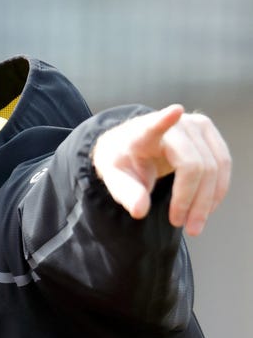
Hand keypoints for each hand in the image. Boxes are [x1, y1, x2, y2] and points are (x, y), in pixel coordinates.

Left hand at [91, 104, 230, 235]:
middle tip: (181, 225)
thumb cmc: (122, 160)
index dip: (164, 120)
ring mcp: (196, 125)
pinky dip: (216, 190)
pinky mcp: (209, 132)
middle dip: (192, 200)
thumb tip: (140, 211)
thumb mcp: (114, 178)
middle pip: (195, 165)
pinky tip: (205, 208)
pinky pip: (223, 164)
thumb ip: (126, 194)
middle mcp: (175, 124)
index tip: (175, 112)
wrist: (131, 144)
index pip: (154, 125)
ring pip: (215, 167)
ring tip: (194, 225)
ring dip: (207, 200)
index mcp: (143, 132)